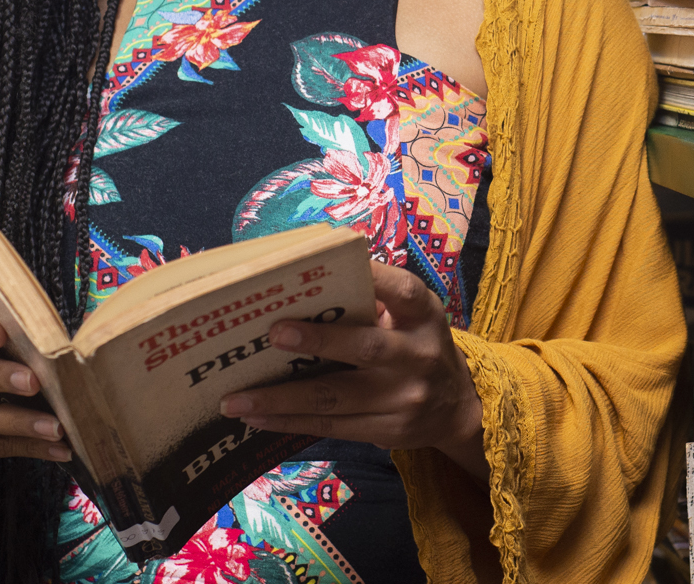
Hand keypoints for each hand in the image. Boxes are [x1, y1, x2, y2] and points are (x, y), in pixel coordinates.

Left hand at [219, 262, 484, 477]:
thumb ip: (375, 303)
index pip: (401, 291)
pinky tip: (258, 419)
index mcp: (424, 316)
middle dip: (319, 340)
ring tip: (235, 400)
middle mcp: (418, 355)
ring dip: (282, 399)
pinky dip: (291, 423)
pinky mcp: (388, 430)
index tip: (332, 263)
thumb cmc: (417, 345)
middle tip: (273, 333)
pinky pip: (333, 426)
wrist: (457, 407)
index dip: (372, 277)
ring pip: (336, 398)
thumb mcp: (412, 317)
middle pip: (366, 348)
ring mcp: (404, 398)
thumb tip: (305, 287)